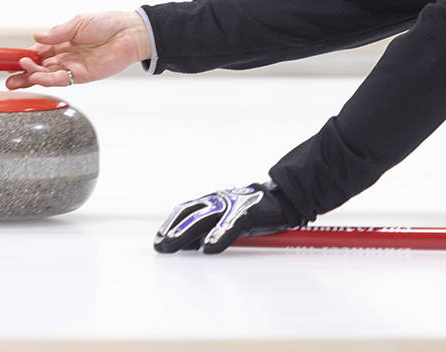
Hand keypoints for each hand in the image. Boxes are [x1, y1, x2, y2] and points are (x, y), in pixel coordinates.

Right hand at [5, 10, 151, 88]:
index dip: (24, 56)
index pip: (39, 51)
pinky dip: (47, 79)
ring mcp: (74, 67)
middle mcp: (66, 56)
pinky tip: (36, 76)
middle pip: (40, 67)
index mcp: (63, 42)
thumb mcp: (78, 23)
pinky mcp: (83, 76)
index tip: (9, 59)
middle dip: (23, 74)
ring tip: (17, 76)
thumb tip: (36, 37)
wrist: (130, 32)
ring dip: (31, 77)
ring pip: (47, 76)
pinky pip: (61, 80)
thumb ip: (57, 33)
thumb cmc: (108, 24)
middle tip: (7, 78)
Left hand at [153, 181, 299, 253]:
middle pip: (191, 215)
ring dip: (185, 233)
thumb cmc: (258, 210)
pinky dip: (218, 237)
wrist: (286, 198)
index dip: (171, 223)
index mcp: (215, 200)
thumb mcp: (231, 217)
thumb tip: (192, 245)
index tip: (159, 239)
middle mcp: (220, 200)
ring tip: (172, 246)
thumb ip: (213, 227)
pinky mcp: (248, 212)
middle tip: (160, 247)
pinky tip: (208, 248)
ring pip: (204, 219)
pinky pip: (230, 226)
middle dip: (173, 231)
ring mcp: (233, 205)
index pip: (187, 210)